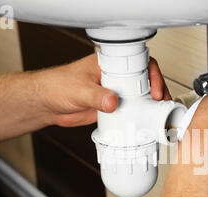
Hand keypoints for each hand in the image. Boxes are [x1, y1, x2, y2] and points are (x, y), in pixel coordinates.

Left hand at [36, 53, 171, 126]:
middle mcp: (114, 77)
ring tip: (157, 114)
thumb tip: (113, 102)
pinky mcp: (111, 108)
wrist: (46, 104)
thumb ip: (96, 96)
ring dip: (149, 105)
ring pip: (139, 96)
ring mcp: (114, 93)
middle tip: (161, 102)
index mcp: (108, 64)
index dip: (151, 74)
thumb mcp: (79, 90)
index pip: (137, 63)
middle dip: (157, 90)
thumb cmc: (57, 86)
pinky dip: (137, 117)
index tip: (154, 89)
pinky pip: (129, 110)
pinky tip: (142, 122)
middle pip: (143, 80)